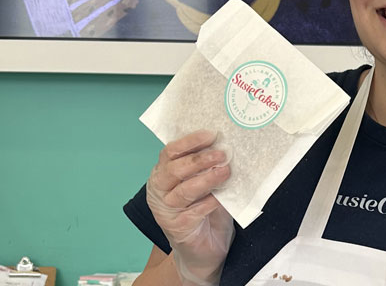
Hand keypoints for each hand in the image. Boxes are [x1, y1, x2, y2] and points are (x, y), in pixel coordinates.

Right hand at [147, 130, 234, 285]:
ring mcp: (166, 210)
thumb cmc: (205, 211)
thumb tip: (226, 146)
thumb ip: (208, 166)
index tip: (211, 135)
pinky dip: (211, 202)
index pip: (170, 151)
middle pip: (174, 169)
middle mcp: (159, 190)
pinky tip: (223, 198)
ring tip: (225, 172)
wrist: (205, 250)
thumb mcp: (205, 183)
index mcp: (162, 174)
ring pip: (184, 190)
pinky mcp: (177, 228)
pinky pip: (195, 211)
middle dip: (199, 159)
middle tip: (222, 154)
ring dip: (207, 179)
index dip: (190, 141)